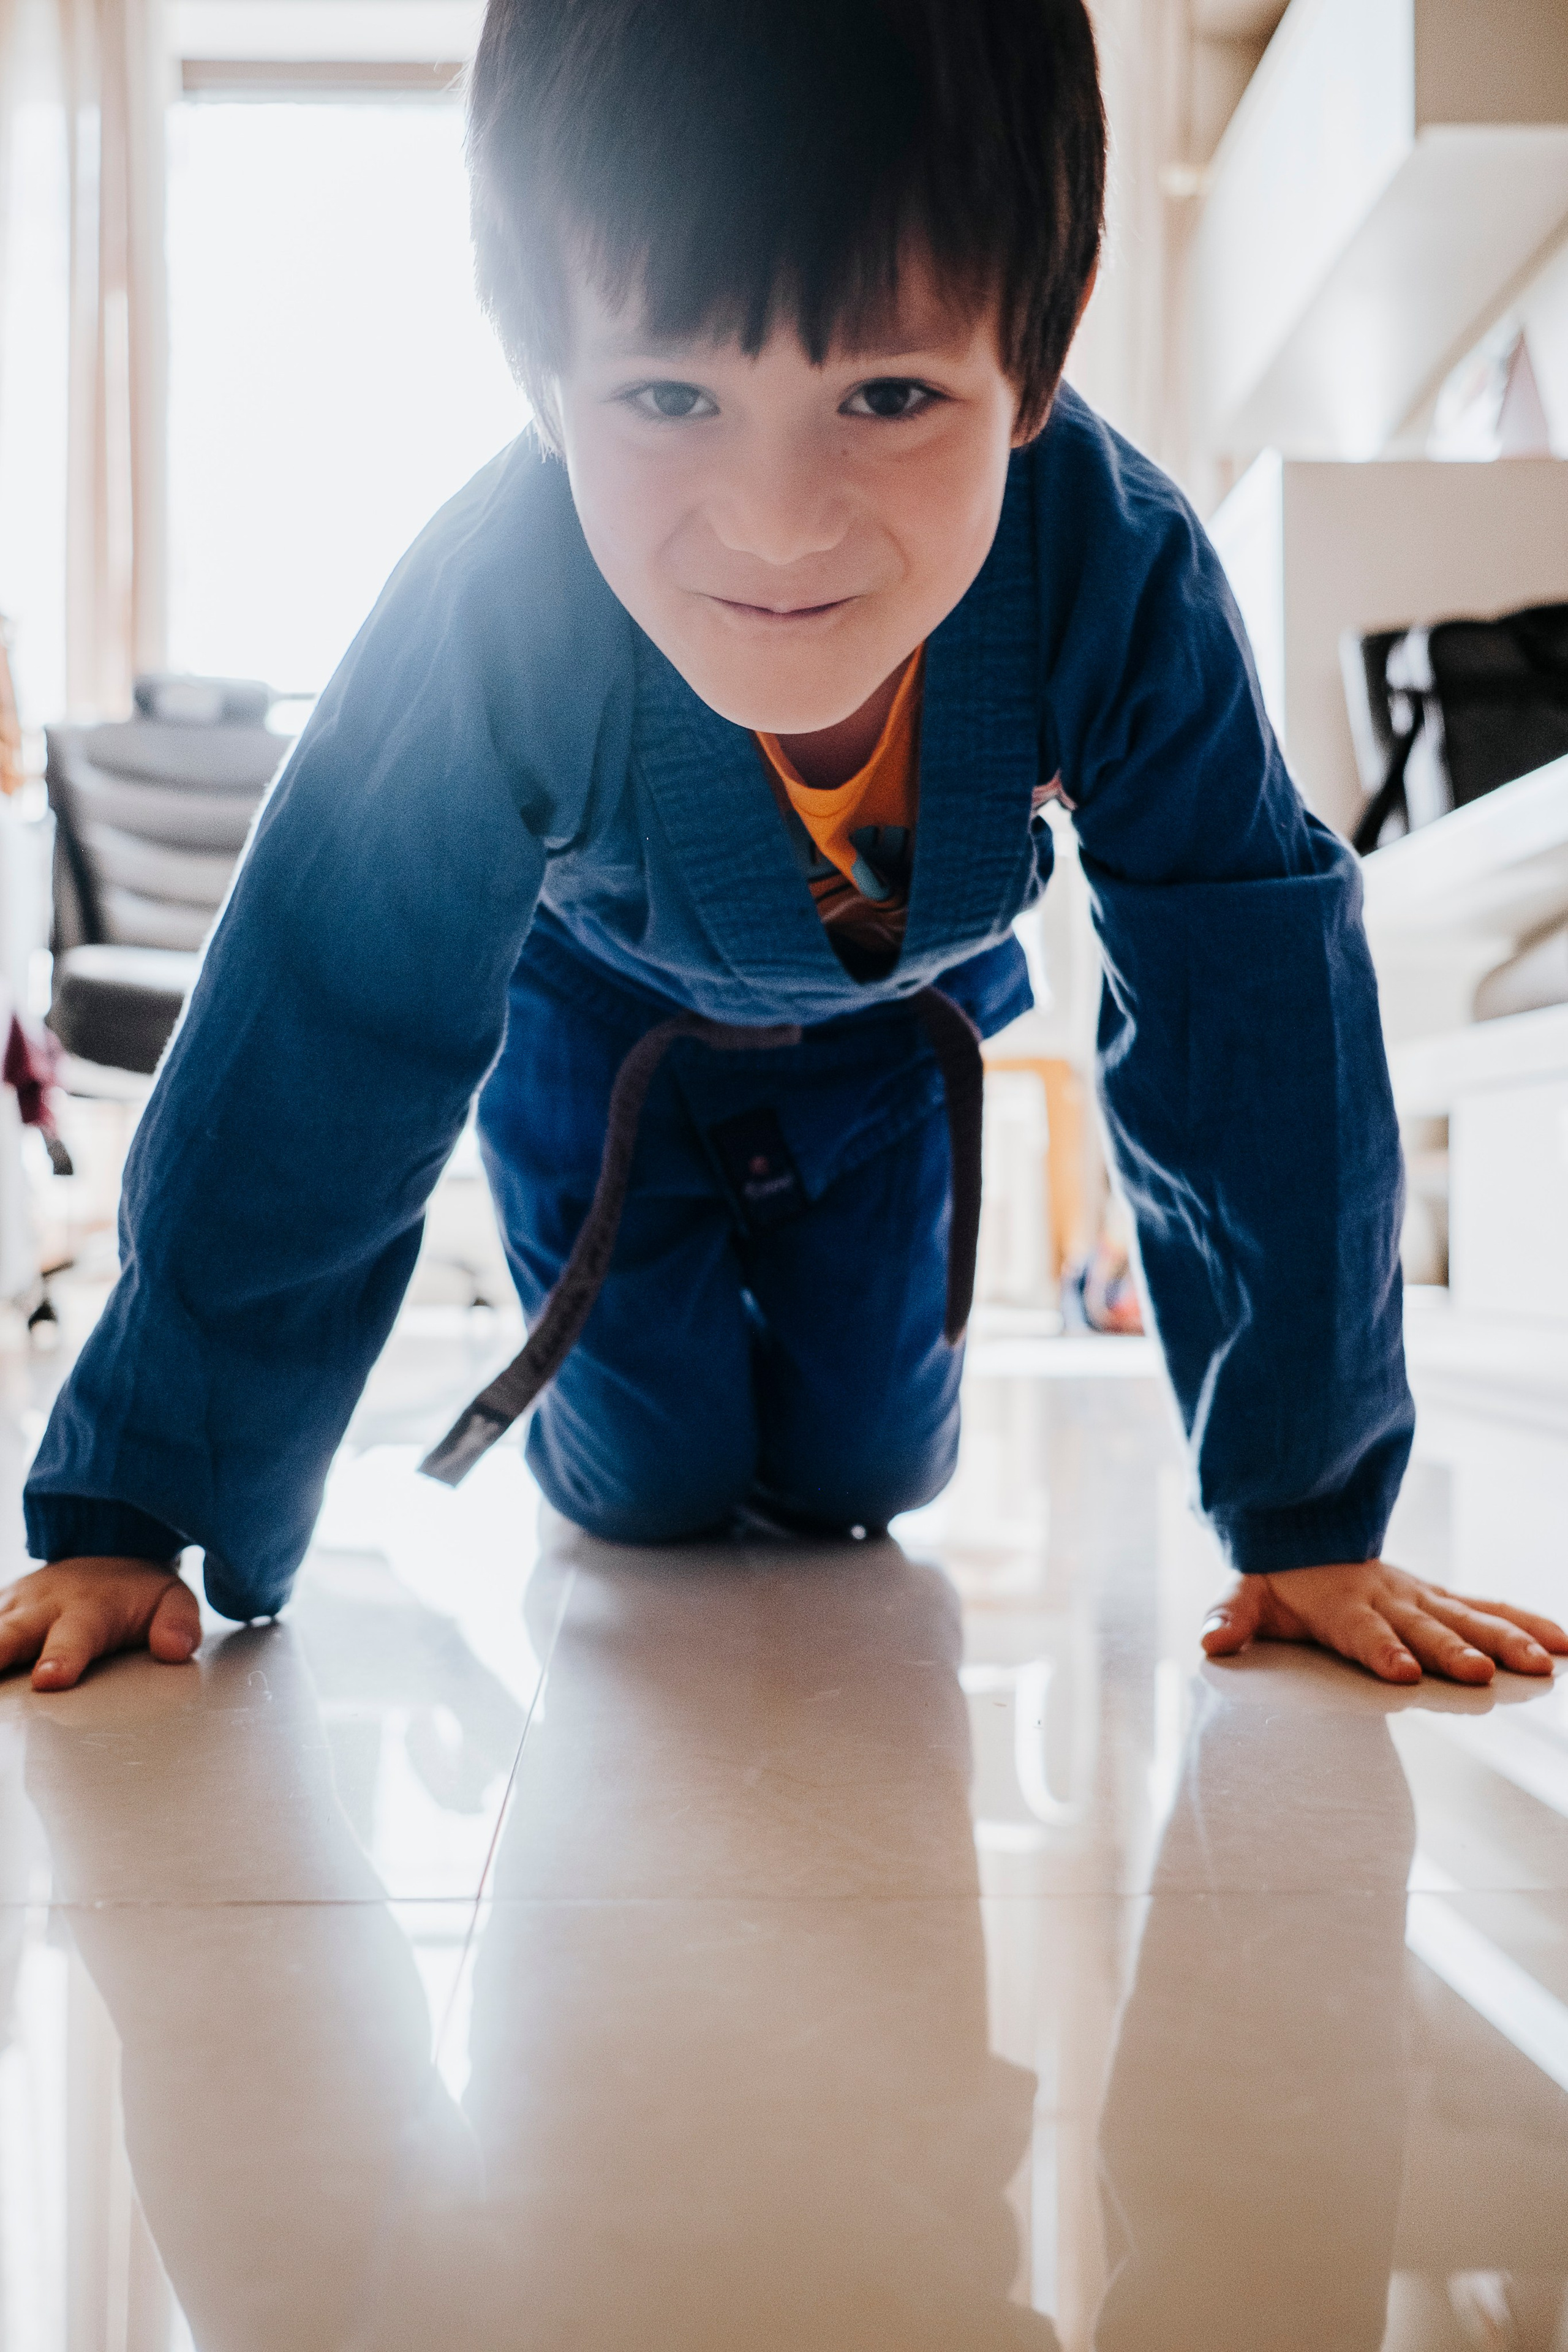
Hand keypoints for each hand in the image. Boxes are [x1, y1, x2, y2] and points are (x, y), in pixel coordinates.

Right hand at [0, 1558, 201, 1690]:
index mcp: (87, 1610)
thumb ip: (179, 1624)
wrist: (104, 1549)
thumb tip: (176, 1649)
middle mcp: (41, 1607)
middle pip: (8, 1635)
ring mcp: (10, 1608)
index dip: (61, 1657)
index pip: (74, 1638)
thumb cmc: (136, 1592)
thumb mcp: (172, 1600)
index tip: (49, 1679)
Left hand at [1201, 1559, 1567, 1685]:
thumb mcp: (1246, 1594)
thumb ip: (1229, 1616)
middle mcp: (1389, 1600)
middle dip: (1451, 1651)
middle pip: (1424, 1628)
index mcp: (1343, 1605)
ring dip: (1504, 1640)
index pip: (1362, 1632)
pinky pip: (1487, 1609)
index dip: (1381, 1650)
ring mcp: (1420, 1598)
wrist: (1304, 1529)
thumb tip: (1209, 1640)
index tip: (1401, 1672)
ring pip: (1468, 1618)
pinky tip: (1562, 1644)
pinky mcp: (1440, 1598)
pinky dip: (1526, 1621)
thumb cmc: (1277, 1576)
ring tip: (1543, 1665)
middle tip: (1480, 1676)